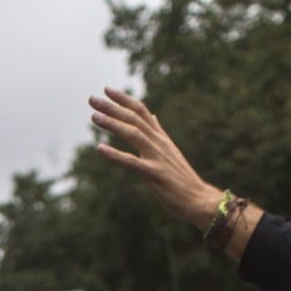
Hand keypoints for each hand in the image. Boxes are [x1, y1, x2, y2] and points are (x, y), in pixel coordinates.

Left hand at [88, 87, 255, 254]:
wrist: (199, 199)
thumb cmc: (182, 179)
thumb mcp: (170, 151)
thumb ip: (159, 134)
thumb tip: (152, 117)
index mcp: (161, 138)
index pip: (141, 111)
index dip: (124, 100)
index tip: (107, 90)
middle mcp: (159, 143)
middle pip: (134, 119)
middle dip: (112, 107)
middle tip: (92, 99)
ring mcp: (157, 157)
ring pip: (132, 134)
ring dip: (112, 124)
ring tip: (94, 116)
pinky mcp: (154, 174)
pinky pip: (132, 162)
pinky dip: (115, 154)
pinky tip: (100, 149)